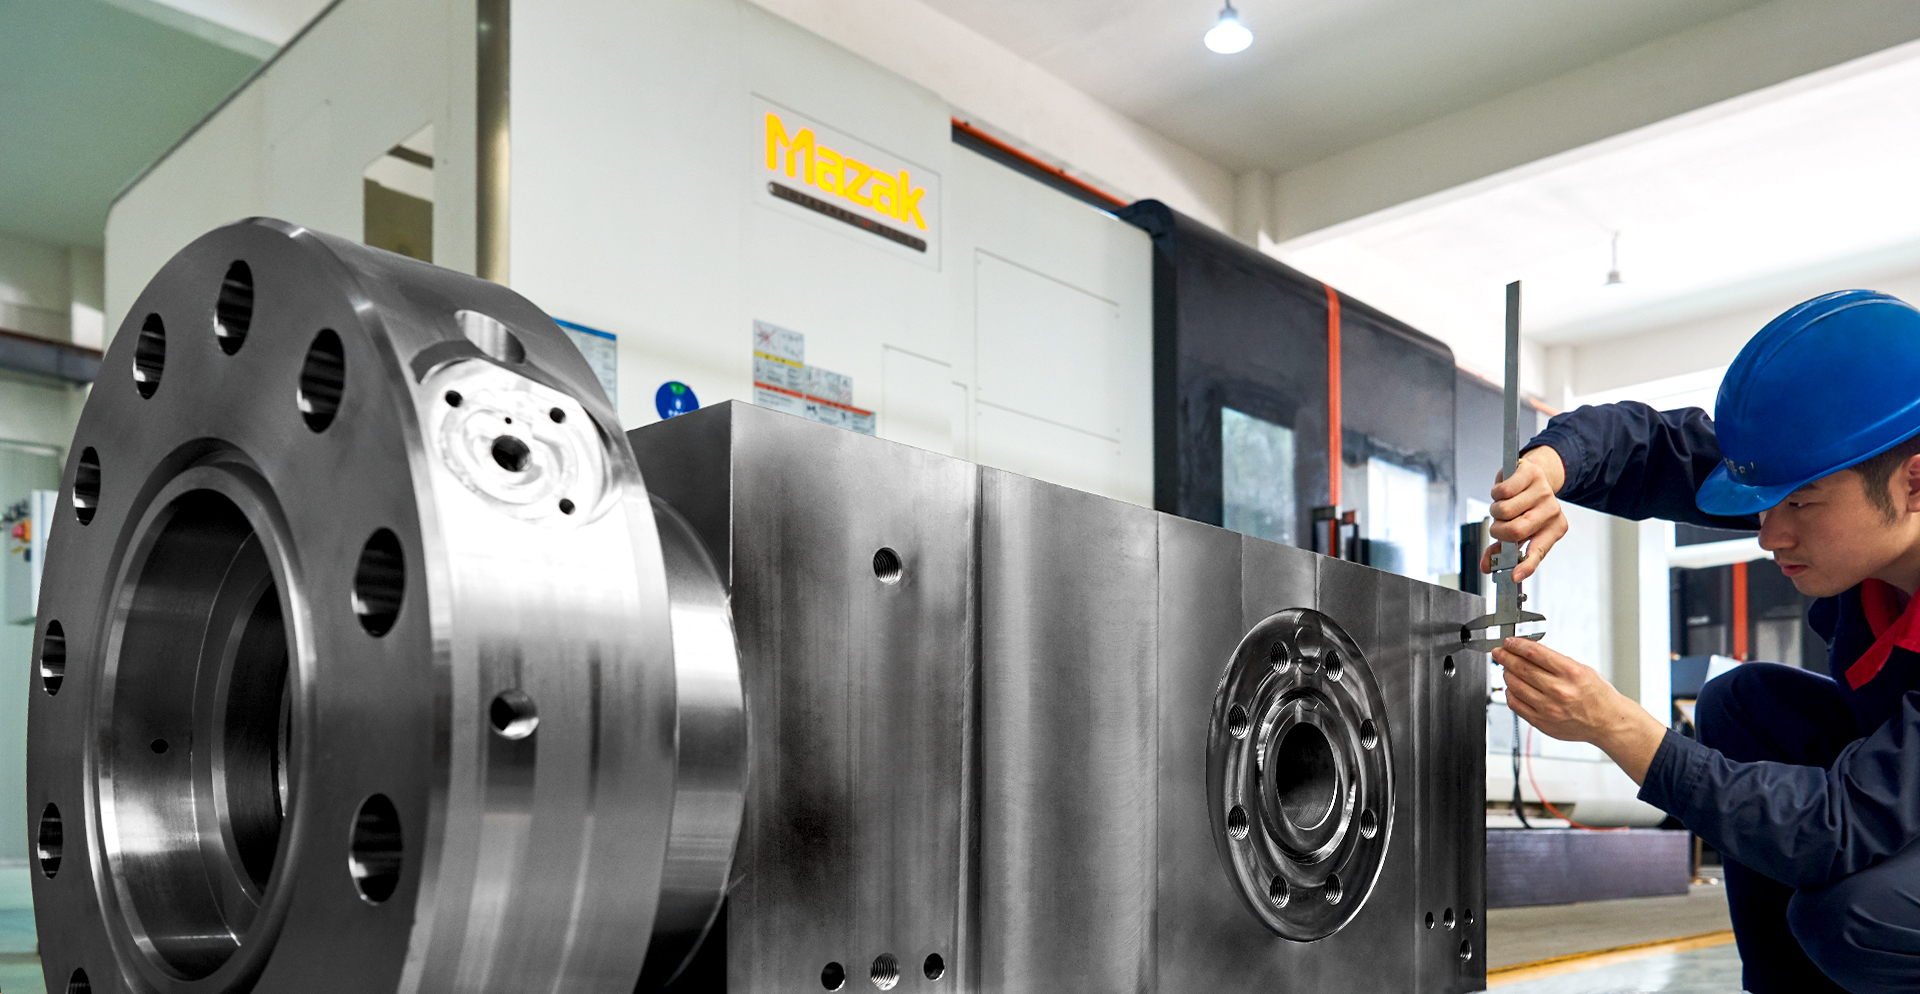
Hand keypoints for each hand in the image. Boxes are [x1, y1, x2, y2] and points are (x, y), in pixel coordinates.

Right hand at [1482, 446, 1567, 582]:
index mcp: (1554, 530)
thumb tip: (1486, 566)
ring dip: (1495, 510)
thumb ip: (1502, 549)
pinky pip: (1502, 491)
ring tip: (1504, 505)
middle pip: (1515, 531)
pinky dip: (1495, 493)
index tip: (1514, 577)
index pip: (1538, 552)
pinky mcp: (1531, 475)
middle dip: (1498, 530)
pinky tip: (1504, 491)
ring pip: (1503, 511)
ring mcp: (1543, 492)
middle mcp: (1552, 512)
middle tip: (1499, 525)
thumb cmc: (1525, 507)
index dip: (1526, 566)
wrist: (1533, 475)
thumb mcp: (1518, 530)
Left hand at [1494, 637, 1666, 783]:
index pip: (1534, 653)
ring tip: (1505, 668)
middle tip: (1499, 652)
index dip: (1516, 645)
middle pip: (1521, 668)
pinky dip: (1510, 693)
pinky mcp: (1542, 722)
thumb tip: (1529, 651)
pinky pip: (1516, 705)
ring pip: (1515, 685)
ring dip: (1506, 674)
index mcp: (1571, 673)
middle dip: (1505, 657)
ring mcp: (1548, 708)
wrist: (1607, 722)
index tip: (1508, 642)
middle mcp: (1559, 690)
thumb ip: (1556, 661)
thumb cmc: (1597, 695)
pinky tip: (1512, 688)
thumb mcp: (1583, 669)